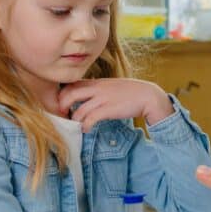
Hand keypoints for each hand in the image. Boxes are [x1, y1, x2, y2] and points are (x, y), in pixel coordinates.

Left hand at [57, 78, 174, 128]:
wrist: (148, 96)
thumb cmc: (131, 92)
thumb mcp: (112, 86)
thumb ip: (98, 89)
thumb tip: (86, 95)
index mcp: (97, 82)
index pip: (72, 84)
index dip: (63, 94)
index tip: (63, 103)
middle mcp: (97, 88)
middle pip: (70, 94)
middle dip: (62, 105)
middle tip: (63, 114)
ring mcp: (103, 99)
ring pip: (79, 109)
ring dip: (74, 120)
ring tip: (76, 125)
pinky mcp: (109, 110)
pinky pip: (90, 119)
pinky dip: (85, 126)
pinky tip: (86, 129)